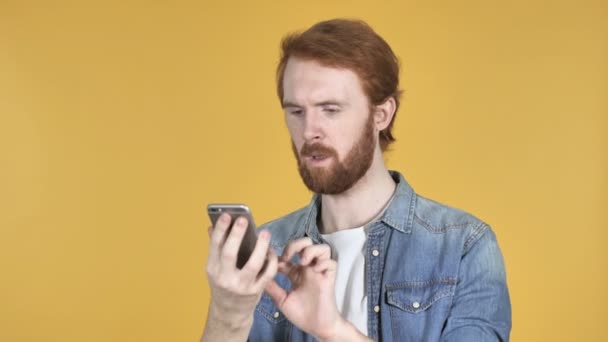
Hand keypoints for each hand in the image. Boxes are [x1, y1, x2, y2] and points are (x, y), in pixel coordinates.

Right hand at [204, 213, 277, 329]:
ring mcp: (241, 286)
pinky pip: (267, 274)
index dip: (220, 230)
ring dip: (260, 247)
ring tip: (264, 233)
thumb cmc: (224, 284)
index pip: (215, 246)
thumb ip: (216, 248)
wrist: (230, 313)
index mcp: (213, 269)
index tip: (226, 215)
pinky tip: (271, 251)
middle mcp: (225, 278)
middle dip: (236, 235)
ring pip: (253, 264)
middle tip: (243, 220)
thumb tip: (213, 225)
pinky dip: (271, 261)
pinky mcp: (255, 292)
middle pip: (229, 254)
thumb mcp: (216, 268)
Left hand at [264, 237, 343, 339]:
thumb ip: (272, 288)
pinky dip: (324, 262)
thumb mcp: (282, 300)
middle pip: (306, 243)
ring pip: (322, 248)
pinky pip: (332, 262)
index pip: (289, 254)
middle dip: (296, 244)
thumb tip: (258, 276)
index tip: (271, 260)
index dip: (279, 253)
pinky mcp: (330, 278)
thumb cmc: (301, 314)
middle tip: (288, 256)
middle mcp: (308, 269)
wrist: (317, 328)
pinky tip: (315, 270)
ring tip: (302, 262)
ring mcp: (320, 272)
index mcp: (296, 273)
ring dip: (311, 250)